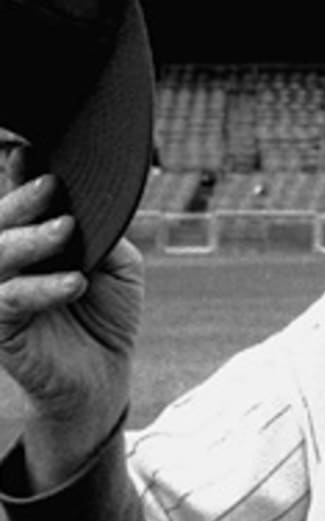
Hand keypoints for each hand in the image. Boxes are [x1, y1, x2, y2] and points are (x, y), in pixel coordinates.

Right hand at [0, 152, 142, 488]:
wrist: (104, 373)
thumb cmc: (107, 312)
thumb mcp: (117, 263)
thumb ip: (103, 232)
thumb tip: (91, 205)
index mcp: (35, 240)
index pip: (20, 203)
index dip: (18, 175)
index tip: (26, 147)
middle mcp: (11, 261)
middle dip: (20, 199)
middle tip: (51, 185)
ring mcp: (2, 292)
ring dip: (31, 240)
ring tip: (65, 228)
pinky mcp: (3, 327)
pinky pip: (11, 301)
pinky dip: (43, 288)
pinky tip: (74, 283)